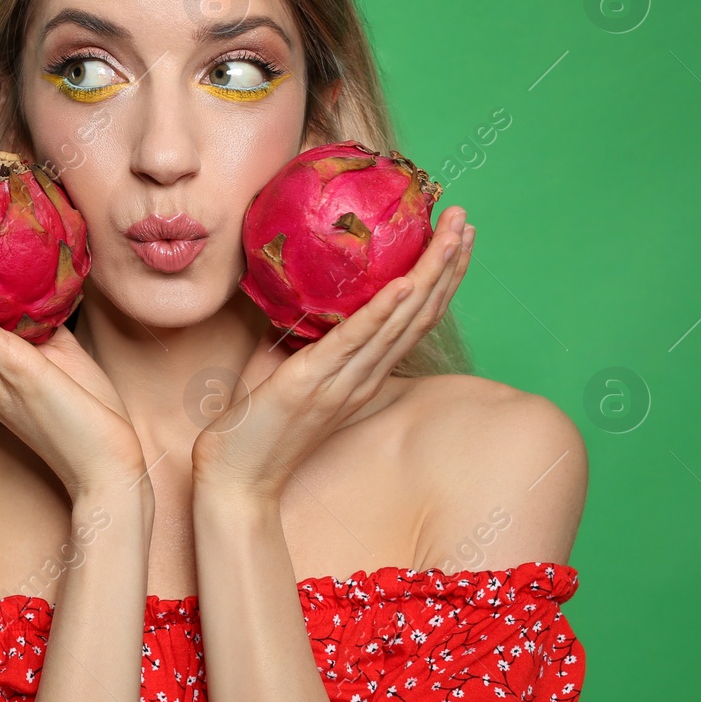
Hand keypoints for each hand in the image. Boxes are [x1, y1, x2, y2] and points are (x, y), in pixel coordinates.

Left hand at [191, 205, 473, 500]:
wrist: (235, 482)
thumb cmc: (254, 431)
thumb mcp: (285, 373)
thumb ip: (302, 338)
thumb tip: (295, 290)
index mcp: (362, 374)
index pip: (413, 319)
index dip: (438, 278)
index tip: (454, 238)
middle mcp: (364, 376)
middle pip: (420, 313)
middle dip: (447, 264)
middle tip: (465, 219)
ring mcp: (343, 381)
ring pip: (400, 322)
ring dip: (429, 274)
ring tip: (450, 234)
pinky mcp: (312, 383)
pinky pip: (354, 343)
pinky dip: (382, 312)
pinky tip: (404, 283)